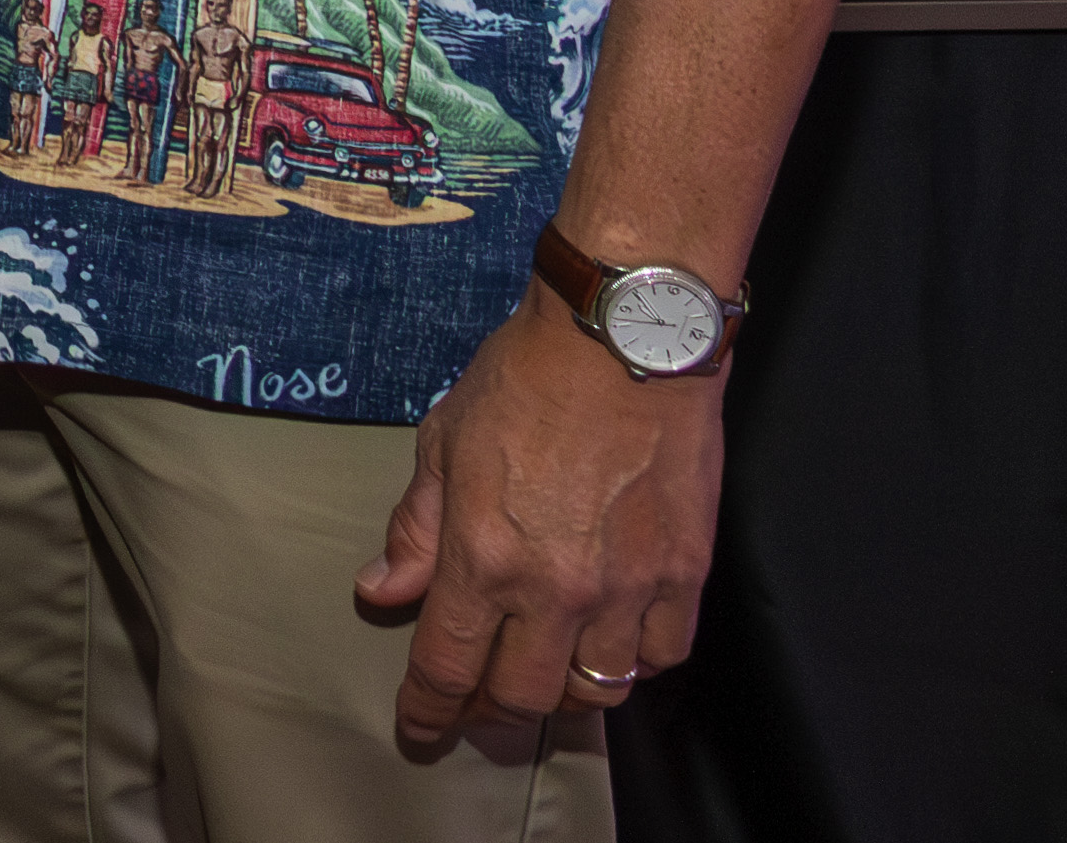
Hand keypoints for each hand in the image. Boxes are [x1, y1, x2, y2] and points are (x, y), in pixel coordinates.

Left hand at [362, 285, 722, 742]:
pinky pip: (663, 655)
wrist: (623, 338)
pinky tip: (616, 639)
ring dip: (567, 692)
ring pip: (598, 691)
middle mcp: (557, 589)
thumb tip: (380, 592)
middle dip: (493, 710)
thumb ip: (416, 531)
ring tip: (548, 670)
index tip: (420, 728)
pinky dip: (636, 660)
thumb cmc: (525, 379)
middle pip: (524, 697)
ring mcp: (627, 587)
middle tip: (481, 701)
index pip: (448, 668)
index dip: (429, 711)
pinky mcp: (686, 573)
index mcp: (485, 558)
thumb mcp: (443, 444)